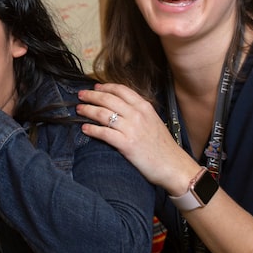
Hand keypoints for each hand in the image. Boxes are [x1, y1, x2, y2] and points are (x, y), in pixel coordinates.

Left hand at [77, 83, 196, 190]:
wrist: (173, 166)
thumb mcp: (154, 122)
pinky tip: (85, 128)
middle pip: (108, 99)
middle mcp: (137, 114)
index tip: (95, 87)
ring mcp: (131, 129)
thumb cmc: (164, 147)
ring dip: (88, 110)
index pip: (121, 90)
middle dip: (91, 96)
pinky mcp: (126, 144)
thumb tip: (122, 109)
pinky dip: (92, 129)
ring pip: (103, 114)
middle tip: (81, 95)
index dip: (105, 87)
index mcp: (145, 107)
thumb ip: (140, 113)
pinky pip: (104, 133)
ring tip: (79, 109)